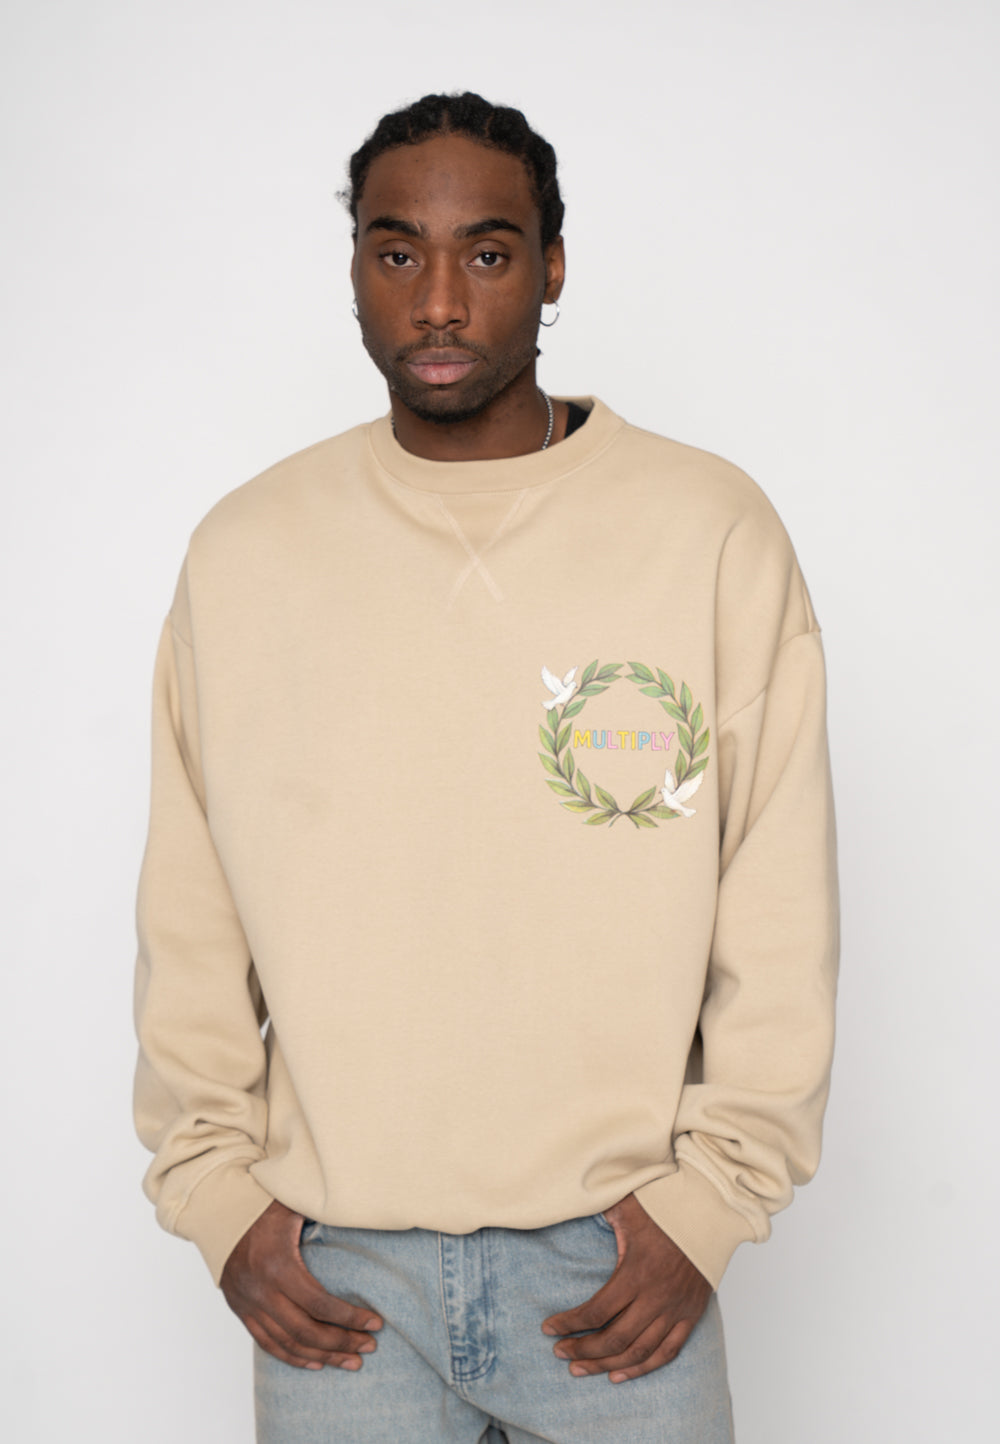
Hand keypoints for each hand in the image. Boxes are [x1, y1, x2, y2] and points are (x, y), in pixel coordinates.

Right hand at [220, 1199, 382, 1370]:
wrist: (220, 1214)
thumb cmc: (263, 1206)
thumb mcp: (295, 1205)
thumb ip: (323, 1215)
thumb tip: (358, 1214)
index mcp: (279, 1265)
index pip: (320, 1305)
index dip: (350, 1318)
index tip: (375, 1323)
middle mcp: (263, 1291)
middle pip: (307, 1331)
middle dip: (342, 1342)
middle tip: (369, 1347)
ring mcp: (250, 1304)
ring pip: (289, 1343)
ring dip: (323, 1356)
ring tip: (350, 1361)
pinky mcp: (242, 1310)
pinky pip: (267, 1343)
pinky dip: (292, 1357)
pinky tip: (316, 1363)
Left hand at [541, 1193, 710, 1382]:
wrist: (709, 1215)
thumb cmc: (665, 1208)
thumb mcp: (627, 1207)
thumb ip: (598, 1211)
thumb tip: (570, 1204)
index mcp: (636, 1272)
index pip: (596, 1311)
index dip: (569, 1324)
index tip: (548, 1328)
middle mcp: (656, 1297)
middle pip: (614, 1338)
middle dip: (583, 1350)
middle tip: (560, 1353)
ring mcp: (675, 1310)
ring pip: (638, 1352)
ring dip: (607, 1365)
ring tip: (581, 1369)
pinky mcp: (690, 1316)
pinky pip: (666, 1352)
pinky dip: (642, 1368)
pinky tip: (619, 1374)